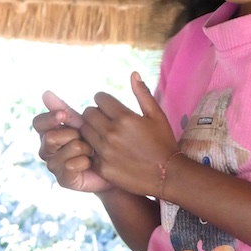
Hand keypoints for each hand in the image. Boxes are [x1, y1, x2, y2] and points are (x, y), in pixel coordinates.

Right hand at [33, 90, 112, 194]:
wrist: (114, 166)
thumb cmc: (97, 141)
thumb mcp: (82, 123)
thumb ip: (64, 110)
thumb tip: (45, 93)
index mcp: (47, 133)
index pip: (38, 123)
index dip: (50, 118)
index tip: (64, 115)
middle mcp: (46, 150)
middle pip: (51, 137)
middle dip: (73, 134)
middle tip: (86, 139)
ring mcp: (54, 166)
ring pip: (66, 148)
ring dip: (84, 148)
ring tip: (92, 151)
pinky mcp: (64, 180)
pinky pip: (71, 165)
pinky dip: (85, 162)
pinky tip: (91, 164)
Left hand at [80, 72, 178, 196]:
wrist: (167, 176)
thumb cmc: (164, 143)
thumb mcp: (157, 116)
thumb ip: (143, 94)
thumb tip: (133, 74)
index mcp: (125, 118)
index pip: (100, 99)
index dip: (104, 101)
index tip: (109, 107)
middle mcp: (111, 133)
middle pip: (88, 113)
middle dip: (95, 114)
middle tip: (104, 120)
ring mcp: (104, 151)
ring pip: (84, 131)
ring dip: (91, 130)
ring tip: (103, 135)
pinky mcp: (102, 167)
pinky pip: (88, 151)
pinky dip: (93, 149)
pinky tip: (105, 151)